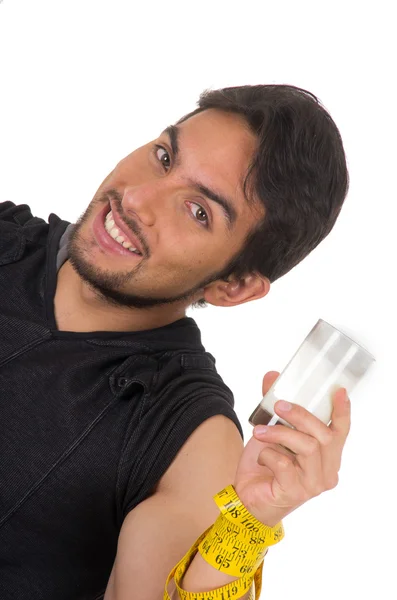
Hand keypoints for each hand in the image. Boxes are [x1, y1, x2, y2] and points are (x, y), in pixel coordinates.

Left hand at [234, 371, 350, 526]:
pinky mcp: (294, 492)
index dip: (342, 411)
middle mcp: (327, 471)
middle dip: (300, 416)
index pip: (341, 432)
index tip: (339, 391)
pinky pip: (285, 464)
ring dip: (280, 433)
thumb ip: (274, 407)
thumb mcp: (271, 431)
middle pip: (324, 436)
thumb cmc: (266, 465)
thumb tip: (271, 377)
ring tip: (259, 431)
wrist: (247, 498)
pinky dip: (268, 454)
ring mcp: (313, 484)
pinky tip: (261, 456)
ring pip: (307, 448)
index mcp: (327, 455)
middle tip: (278, 406)